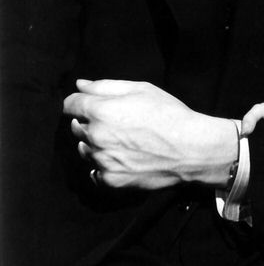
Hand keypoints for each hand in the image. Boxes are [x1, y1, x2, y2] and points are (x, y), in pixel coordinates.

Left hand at [64, 79, 236, 188]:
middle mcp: (95, 136)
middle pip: (76, 127)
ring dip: (97, 145)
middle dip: (91, 123)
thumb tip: (80, 85)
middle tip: (119, 123)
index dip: (80, 102)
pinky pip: (95, 172)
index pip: (70, 104)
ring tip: (125, 142)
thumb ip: (106, 86)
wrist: (192, 149)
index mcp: (101, 111)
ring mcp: (101, 160)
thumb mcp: (143, 89)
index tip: (93, 105)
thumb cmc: (170, 115)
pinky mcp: (109, 179)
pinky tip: (125, 158)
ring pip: (85, 150)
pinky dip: (105, 166)